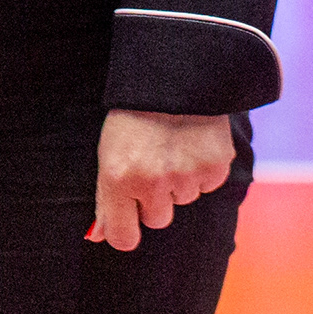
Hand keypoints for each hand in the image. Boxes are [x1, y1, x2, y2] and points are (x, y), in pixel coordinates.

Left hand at [88, 108, 235, 249]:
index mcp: (118, 178)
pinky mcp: (214, 169)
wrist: (173, 75)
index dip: (126, 231)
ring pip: (183, 200)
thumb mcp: (108, 150)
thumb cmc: (133, 114)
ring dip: (179, 181)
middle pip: (157, 219)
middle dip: (155, 199)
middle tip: (153, 163)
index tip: (128, 220)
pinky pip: (207, 185)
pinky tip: (192, 142)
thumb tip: (99, 236)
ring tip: (172, 145)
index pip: (123, 238)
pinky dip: (202, 169)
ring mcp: (185, 177)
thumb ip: (106, 197)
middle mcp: (152, 183)